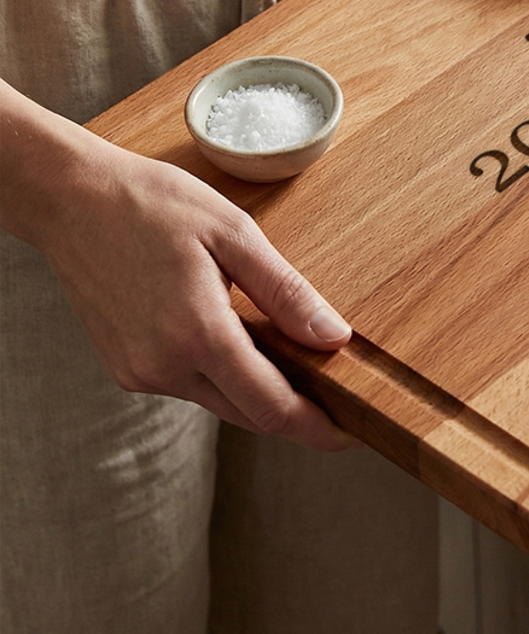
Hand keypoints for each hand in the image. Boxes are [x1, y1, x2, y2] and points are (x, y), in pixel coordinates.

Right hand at [2, 83, 358, 451]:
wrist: (72, 199)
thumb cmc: (154, 204)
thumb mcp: (235, 234)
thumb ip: (287, 292)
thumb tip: (335, 337)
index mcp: (197, 334)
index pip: (271, 407)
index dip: (317, 429)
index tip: (351, 434)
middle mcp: (163, 366)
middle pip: (248, 414)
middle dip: (296, 415)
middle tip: (340, 403)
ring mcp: (139, 372)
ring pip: (219, 401)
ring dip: (259, 392)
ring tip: (298, 363)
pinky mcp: (126, 368)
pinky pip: (190, 386)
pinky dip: (223, 375)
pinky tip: (242, 345)